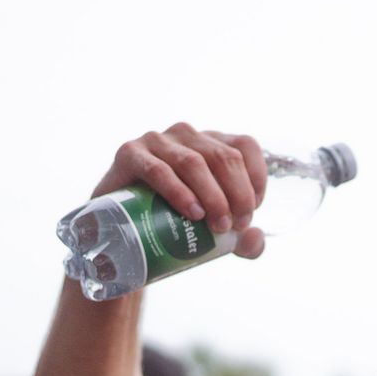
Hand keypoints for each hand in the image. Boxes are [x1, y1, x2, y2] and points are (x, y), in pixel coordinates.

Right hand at [93, 124, 269, 258]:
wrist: (121, 232)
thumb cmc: (172, 224)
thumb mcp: (212, 233)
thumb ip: (241, 240)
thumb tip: (255, 236)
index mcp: (211, 142)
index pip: (245, 146)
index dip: (255, 178)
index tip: (251, 213)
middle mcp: (186, 135)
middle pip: (224, 157)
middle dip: (236, 194)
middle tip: (233, 227)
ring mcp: (157, 141)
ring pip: (194, 162)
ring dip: (212, 195)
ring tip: (217, 225)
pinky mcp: (130, 153)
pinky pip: (158, 170)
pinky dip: (179, 191)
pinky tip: (192, 212)